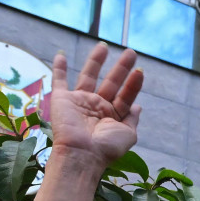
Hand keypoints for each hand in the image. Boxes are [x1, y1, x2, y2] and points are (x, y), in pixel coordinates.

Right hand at [49, 44, 143, 166]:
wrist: (82, 154)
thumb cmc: (106, 148)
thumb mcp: (128, 134)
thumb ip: (132, 119)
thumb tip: (139, 106)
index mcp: (112, 116)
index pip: (126, 95)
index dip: (134, 84)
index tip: (140, 70)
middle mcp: (97, 108)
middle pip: (111, 82)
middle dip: (121, 68)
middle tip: (131, 52)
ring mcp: (80, 102)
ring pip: (89, 76)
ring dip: (96, 60)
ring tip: (104, 45)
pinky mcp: (62, 100)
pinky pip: (59, 81)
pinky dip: (58, 68)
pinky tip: (61, 55)